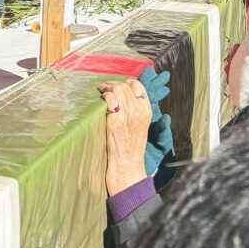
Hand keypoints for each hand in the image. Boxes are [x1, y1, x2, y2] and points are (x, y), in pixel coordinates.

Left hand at [99, 79, 151, 195]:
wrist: (127, 165)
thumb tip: (127, 94)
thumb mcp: (142, 125)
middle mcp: (138, 111)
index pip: (138, 86)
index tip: (120, 85)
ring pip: (117, 89)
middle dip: (114, 83)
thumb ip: (138, 109)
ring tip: (102, 90)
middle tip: (106, 86)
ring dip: (107, 87)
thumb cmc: (132, 146)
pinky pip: (110, 99)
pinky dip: (105, 96)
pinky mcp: (115, 121)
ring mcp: (127, 116)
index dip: (128, 83)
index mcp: (147, 111)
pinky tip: (101, 99)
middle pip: (125, 86)